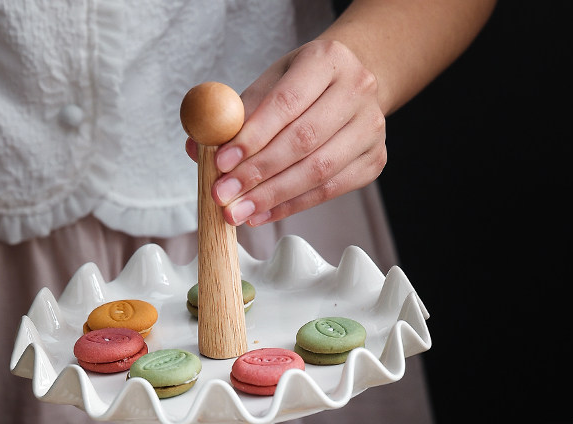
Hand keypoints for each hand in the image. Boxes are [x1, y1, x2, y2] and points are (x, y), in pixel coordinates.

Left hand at [186, 39, 386, 226]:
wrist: (352, 87)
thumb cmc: (305, 85)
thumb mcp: (271, 83)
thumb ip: (236, 114)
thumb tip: (199, 148)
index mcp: (327, 60)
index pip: (286, 103)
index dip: (252, 137)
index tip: (222, 162)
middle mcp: (357, 91)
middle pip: (303, 142)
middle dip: (257, 174)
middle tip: (224, 195)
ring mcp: (371, 128)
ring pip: (318, 172)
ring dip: (272, 197)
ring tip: (239, 211)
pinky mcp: (373, 161)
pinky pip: (329, 192)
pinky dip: (291, 206)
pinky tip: (263, 214)